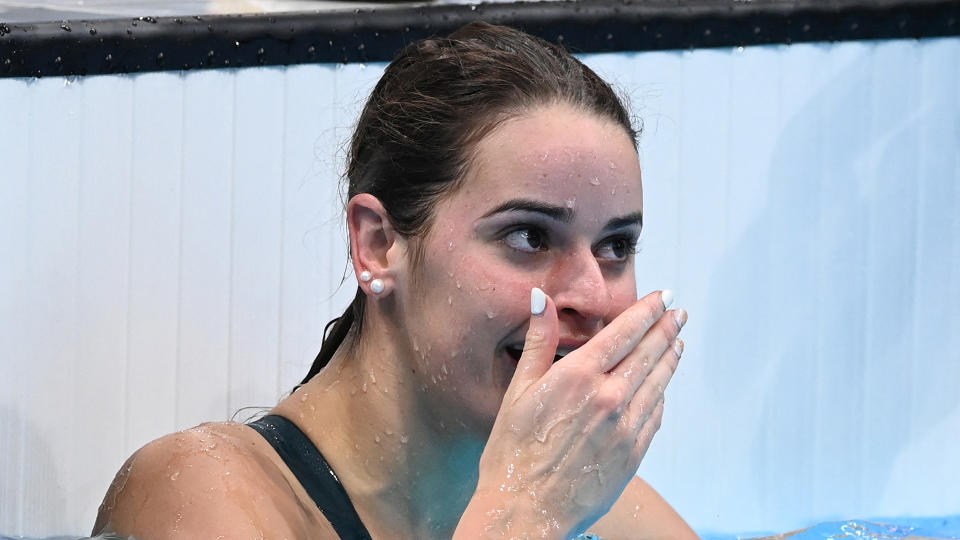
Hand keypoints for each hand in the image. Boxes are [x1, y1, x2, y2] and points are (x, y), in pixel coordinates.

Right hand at [458, 289, 685, 538]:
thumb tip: (541, 298)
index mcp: (579, 375)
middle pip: (648, 353)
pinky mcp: (633, 453)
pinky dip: (662, 395)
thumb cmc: (513, 451)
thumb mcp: (518, 390)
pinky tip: (662, 388)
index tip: (663, 297)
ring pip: (658, 382)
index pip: (624, 332)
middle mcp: (608, 396)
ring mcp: (625, 426)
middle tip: (679, 314)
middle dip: (666, 329)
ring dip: (670, 359)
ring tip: (678, 344)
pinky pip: (655, 415)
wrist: (526, 509)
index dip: (647, 311)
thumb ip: (538, 342)